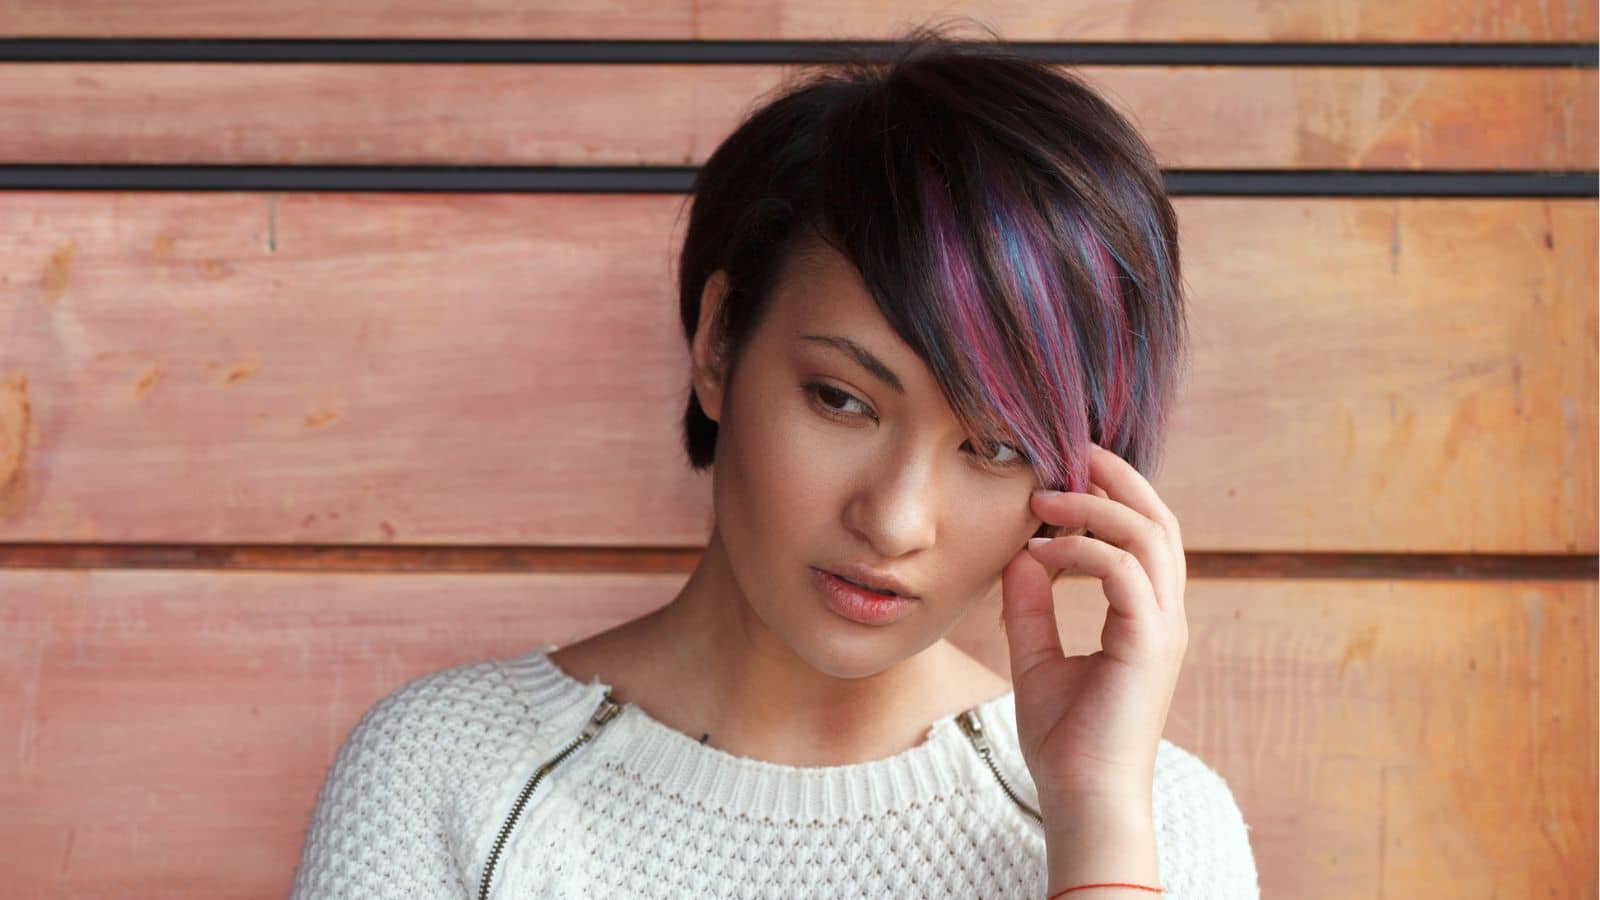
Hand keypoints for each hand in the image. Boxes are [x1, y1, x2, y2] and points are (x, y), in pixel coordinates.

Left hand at [998, 443, 1188, 819]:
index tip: (1064, 470)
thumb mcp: (1036, 659)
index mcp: (1146, 617)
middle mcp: (1164, 616)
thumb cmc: (1065, 741)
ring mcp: (1162, 628)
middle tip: (1067, 452)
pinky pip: (1123, 571)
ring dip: (1095, 506)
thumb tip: (1019, 554)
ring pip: (1148, 534)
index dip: (1112, 494)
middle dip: (1115, 478)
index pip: (1144, 535)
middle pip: (1158, 519)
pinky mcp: (1148, 643)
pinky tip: (1041, 550)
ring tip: (1044, 498)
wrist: (1081, 797)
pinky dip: (1083, 549)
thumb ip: (1031, 606)